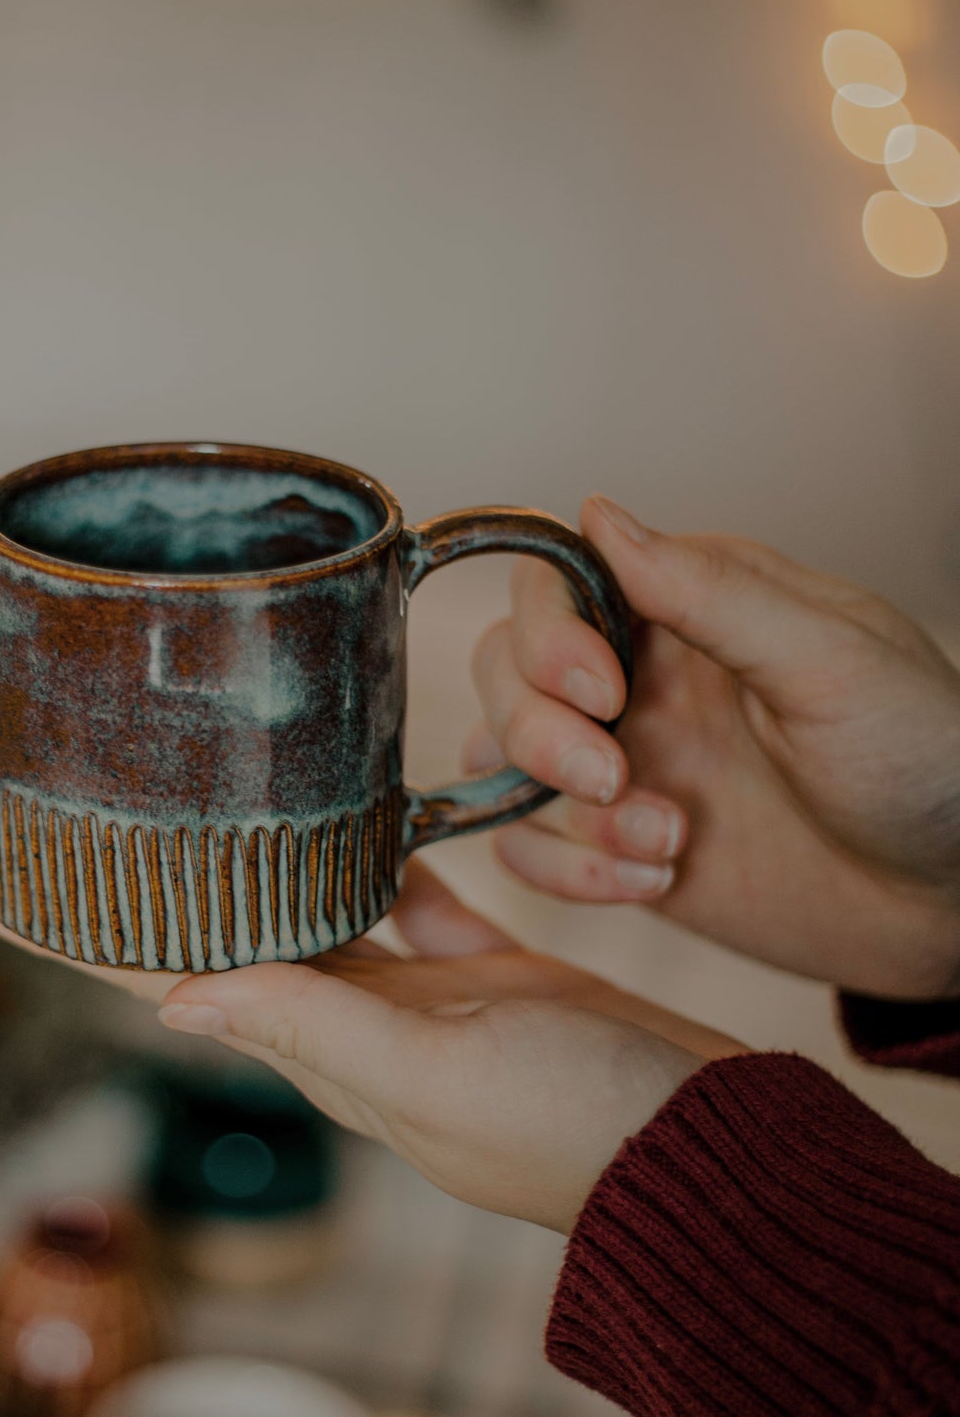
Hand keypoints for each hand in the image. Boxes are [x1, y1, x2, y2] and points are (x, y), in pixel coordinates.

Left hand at [0, 862, 742, 1233]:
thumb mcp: (431, 1075)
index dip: (73, 938)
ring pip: (307, 909)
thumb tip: (173, 1003)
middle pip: (217, 937)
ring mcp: (417, 1000)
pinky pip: (409, 898)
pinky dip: (377, 853)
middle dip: (146, 883)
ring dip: (249, 859)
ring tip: (193, 791)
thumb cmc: (572, 1124)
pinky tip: (353, 806)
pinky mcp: (483, 973)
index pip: (166, 981)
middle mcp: (350, 1026)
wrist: (700, 1145)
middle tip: (80, 808)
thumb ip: (314, 1025)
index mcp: (320, 1052)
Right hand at [470, 498, 959, 1001]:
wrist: (957, 903)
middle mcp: (644, 680)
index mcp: (693, 609)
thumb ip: (710, 592)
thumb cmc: (928, 764)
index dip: (550, 634)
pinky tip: (658, 883)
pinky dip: (571, 873)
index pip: (557, 584)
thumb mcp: (832, 662)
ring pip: (502, 760)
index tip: (603, 689)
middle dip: (537, 729)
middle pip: (508, 670)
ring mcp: (628, 767)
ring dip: (558, 807)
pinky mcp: (620, 852)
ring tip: (662, 840)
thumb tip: (597, 513)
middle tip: (613, 777)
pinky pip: (532, 851)